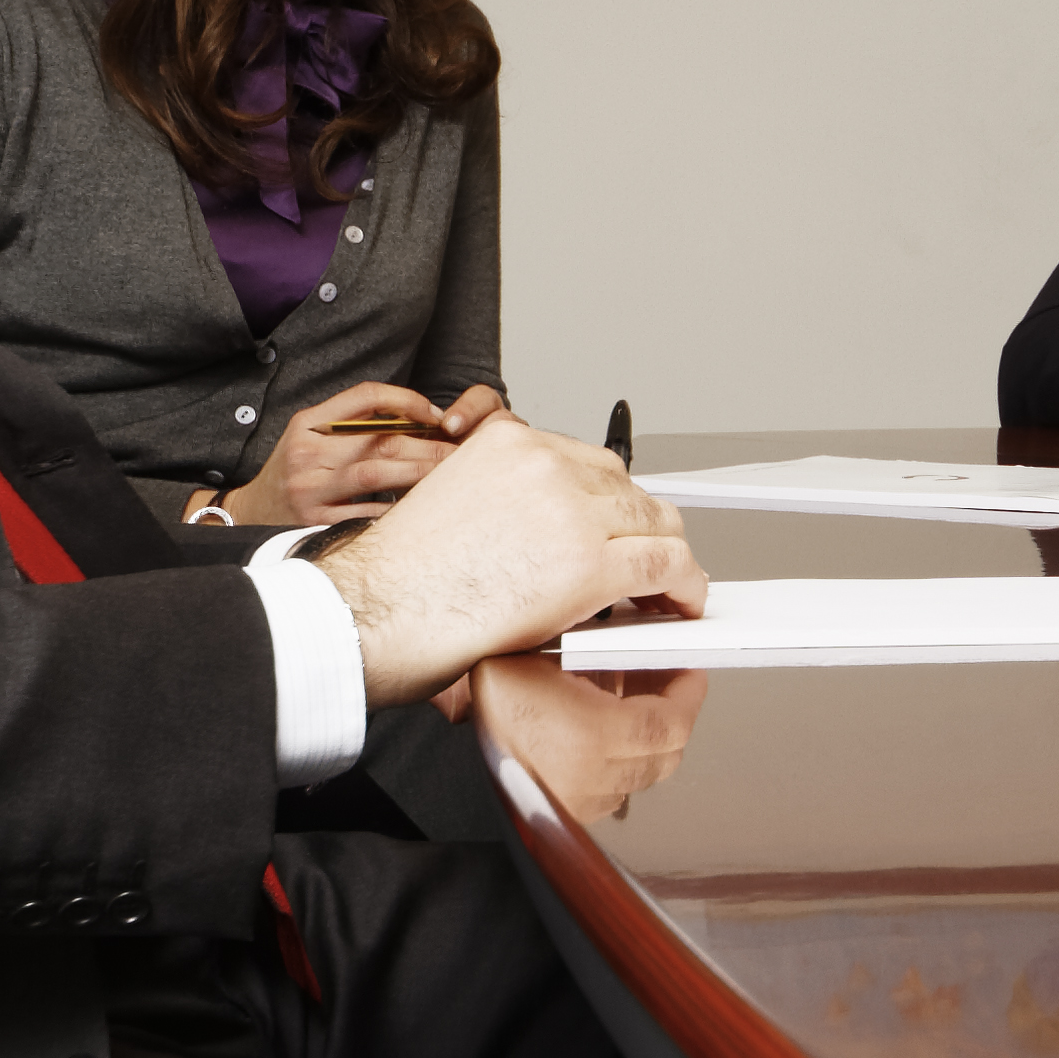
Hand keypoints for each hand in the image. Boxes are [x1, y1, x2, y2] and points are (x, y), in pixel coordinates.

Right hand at [228, 381, 507, 522]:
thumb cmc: (294, 471)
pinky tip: (423, 507)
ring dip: (420, 473)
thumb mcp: (311, 435)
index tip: (438, 415)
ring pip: (377, 473)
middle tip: (463, 450)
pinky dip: (398, 508)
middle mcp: (307, 452)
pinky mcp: (315, 522)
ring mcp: (310, 489)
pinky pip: (367, 513)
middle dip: (429, 444)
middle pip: (381, 438)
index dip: (408, 401)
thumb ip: (353, 422)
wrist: (250, 515)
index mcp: (308, 423)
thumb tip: (419, 417)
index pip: (366, 396)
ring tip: (452, 476)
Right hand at [323, 416, 704, 700]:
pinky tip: (680, 604)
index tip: (616, 529)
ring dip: (664, 557)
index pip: (590, 462)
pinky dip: (684, 586)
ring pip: (655, 523)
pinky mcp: (591, 562)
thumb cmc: (399, 581)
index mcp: (509, 443)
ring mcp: (572, 509)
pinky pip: (666, 565)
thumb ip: (510, 503)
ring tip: (664, 588)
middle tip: (644, 567)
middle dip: (638, 530)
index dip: (610, 504)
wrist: (374, 614)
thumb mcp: (454, 502)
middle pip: (627, 489)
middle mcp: (545, 463)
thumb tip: (550, 535)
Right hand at [460, 657, 707, 828]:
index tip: (689, 665)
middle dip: (675, 710)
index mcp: (593, 735)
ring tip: (634, 698)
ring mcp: (584, 802)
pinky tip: (604, 730)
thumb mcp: (527, 654)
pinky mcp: (571, 816)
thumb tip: (619, 623)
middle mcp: (595, 778)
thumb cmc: (480, 706)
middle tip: (667, 676)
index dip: (688, 691)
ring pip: (645, 772)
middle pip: (667, 751)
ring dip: (650, 736)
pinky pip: (618, 789)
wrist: (443, 763)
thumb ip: (578, 641)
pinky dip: (623, 759)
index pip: (672, 721)